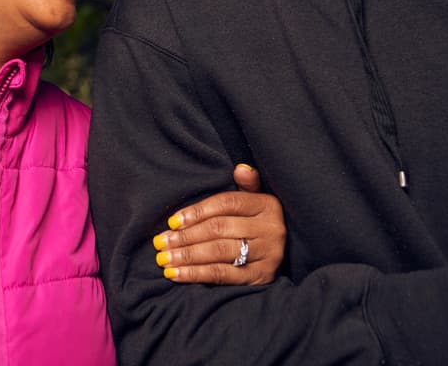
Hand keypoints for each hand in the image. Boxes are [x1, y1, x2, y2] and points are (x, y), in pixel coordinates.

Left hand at [151, 163, 284, 285]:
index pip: (226, 203)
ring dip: (187, 256)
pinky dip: (197, 275)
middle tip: (160, 243)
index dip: (197, 211)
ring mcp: (268, 255)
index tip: (171, 221)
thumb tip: (241, 169)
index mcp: (267, 205)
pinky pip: (224, 275)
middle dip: (185, 237)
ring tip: (164, 259)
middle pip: (219, 229)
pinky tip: (176, 274)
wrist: (287, 255)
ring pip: (219, 252)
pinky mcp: (261, 278)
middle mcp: (271, 229)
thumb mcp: (255, 201)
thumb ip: (246, 185)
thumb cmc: (257, 223)